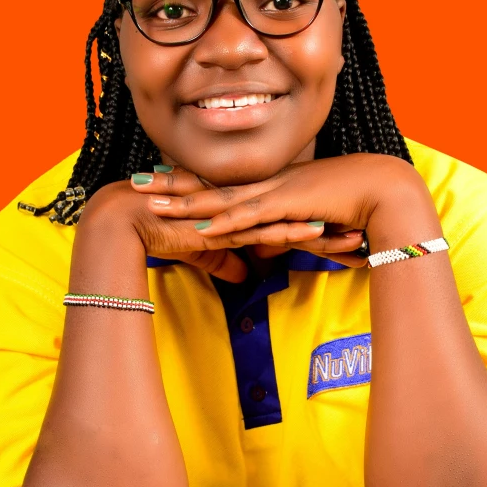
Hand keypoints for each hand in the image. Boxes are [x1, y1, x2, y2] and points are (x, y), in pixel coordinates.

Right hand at [81, 172, 353, 283]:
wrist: (124, 221)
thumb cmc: (157, 232)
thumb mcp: (200, 251)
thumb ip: (224, 260)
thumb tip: (245, 277)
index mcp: (238, 211)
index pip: (282, 215)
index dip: (312, 220)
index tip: (342, 225)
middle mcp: (241, 209)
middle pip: (293, 215)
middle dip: (327, 220)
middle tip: (361, 226)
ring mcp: (235, 216)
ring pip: (287, 221)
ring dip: (321, 227)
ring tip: (354, 232)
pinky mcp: (225, 227)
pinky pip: (265, 230)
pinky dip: (292, 231)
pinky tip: (318, 231)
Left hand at [131, 153, 421, 268]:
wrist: (382, 188)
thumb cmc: (348, 203)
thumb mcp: (305, 222)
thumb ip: (279, 233)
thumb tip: (261, 250)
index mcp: (267, 185)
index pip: (218, 184)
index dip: (187, 181)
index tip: (158, 179)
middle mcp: (266, 184)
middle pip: (209, 185)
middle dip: (171, 183)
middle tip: (136, 181)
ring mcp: (275, 191)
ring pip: (221, 198)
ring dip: (185, 201)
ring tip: (151, 201)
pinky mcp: (289, 205)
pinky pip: (250, 217)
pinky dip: (223, 223)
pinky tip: (198, 228)